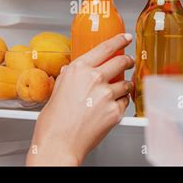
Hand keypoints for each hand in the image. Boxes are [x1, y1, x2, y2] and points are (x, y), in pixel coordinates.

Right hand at [26, 33, 133, 165]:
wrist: (59, 144)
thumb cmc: (53, 121)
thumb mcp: (56, 90)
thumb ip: (68, 78)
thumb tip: (71, 72)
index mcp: (79, 69)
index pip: (105, 48)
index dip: (119, 41)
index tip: (125, 38)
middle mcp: (95, 78)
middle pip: (121, 62)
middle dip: (128, 61)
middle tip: (128, 61)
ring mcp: (107, 95)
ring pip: (126, 83)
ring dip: (125, 85)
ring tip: (117, 90)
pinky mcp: (115, 111)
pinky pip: (125, 102)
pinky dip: (122, 103)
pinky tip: (112, 106)